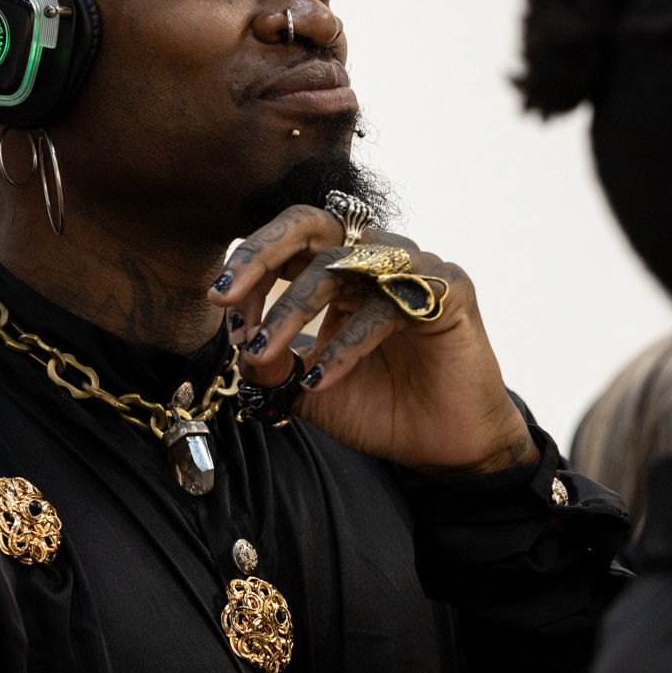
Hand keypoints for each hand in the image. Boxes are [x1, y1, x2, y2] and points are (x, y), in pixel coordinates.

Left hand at [209, 204, 534, 474]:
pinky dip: (346, 341)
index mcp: (342, 271)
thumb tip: (239, 341)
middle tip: (224, 294)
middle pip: (312, 224)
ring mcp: (416, 270)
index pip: (288, 243)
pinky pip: (388, 304)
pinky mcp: (450, 292)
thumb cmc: (380, 408)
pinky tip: (320, 377)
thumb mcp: (307, 386)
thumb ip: (273, 362)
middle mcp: (376, 259)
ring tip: (264, 350)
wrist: (441, 448)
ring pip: (343, 263)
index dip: (250, 267)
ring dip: (293, 306)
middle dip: (260, 254)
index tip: (221, 309)